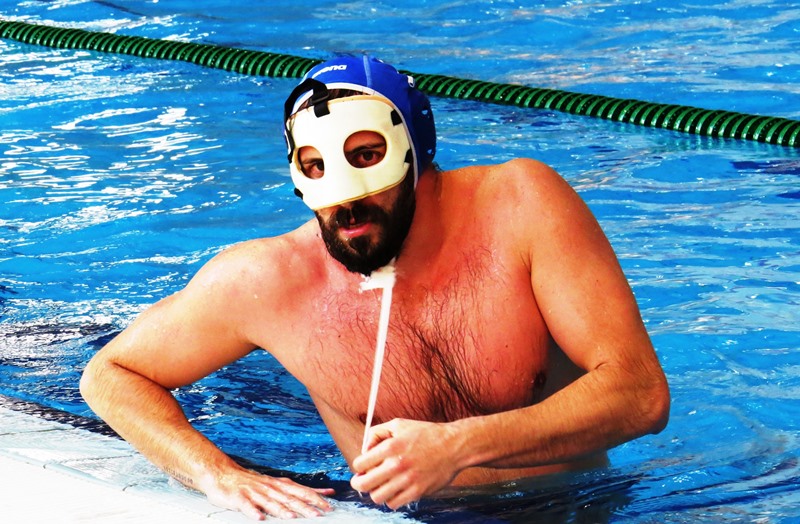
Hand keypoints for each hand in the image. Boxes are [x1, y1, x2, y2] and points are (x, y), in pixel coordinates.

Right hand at [202, 466, 334, 519]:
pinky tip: (259, 518)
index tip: (329, 505)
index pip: (301, 491)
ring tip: (292, 517)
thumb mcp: (279, 484)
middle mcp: (269, 488)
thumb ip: (301, 491)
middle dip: (304, 506)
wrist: (224, 474)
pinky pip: (246, 506)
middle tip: (317, 515)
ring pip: (270, 502)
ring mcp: (254, 493)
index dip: (315, 498)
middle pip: (289, 498)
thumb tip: (326, 493)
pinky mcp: (239, 498)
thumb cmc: (253, 482)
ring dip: (282, 510)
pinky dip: (253, 511)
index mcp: (279, 485)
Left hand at [350, 418, 461, 509]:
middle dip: (359, 483)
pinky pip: (393, 504)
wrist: (453, 446)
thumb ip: (376, 433)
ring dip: (376, 492)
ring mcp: (407, 480)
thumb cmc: (425, 434)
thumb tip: (364, 450)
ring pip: (377, 497)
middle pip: (363, 485)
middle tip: (362, 481)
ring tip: (381, 485)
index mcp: (389, 447)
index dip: (358, 467)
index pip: (359, 465)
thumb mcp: (398, 424)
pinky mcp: (417, 492)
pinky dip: (391, 499)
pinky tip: (395, 489)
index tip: (363, 467)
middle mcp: (396, 465)